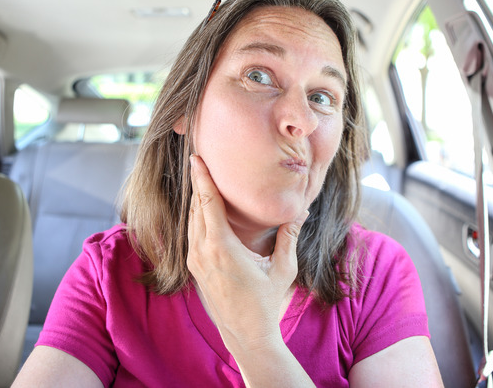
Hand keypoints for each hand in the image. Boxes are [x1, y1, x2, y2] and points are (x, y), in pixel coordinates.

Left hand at [186, 154, 307, 353]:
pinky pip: (192, 234)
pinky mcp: (195, 268)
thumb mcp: (283, 269)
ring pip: (191, 221)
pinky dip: (197, 217)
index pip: (207, 203)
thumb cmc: (266, 301)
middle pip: (196, 207)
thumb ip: (289, 237)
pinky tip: (204, 209)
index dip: (202, 178)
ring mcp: (195, 261)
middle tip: (200, 160)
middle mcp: (203, 251)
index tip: (196, 158)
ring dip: (197, 200)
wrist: (246, 334)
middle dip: (198, 183)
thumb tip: (301, 212)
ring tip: (202, 179)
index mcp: (222, 247)